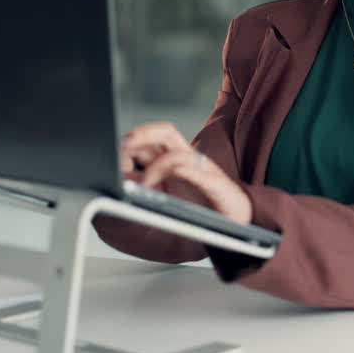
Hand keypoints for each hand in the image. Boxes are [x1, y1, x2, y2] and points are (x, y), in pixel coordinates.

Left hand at [119, 121, 252, 224]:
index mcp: (176, 158)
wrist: (239, 220)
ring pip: (178, 153)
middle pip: (165, 133)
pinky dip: (185, 171)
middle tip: (123, 144)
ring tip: (144, 184)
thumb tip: (120, 180)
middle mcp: (188, 159)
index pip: (152, 138)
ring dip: (157, 167)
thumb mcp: (167, 195)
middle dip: (142, 135)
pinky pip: (200, 173)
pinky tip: (174, 174)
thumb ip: (146, 184)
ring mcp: (202, 170)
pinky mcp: (216, 185)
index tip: (115, 149)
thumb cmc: (204, 207)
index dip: (133, 140)